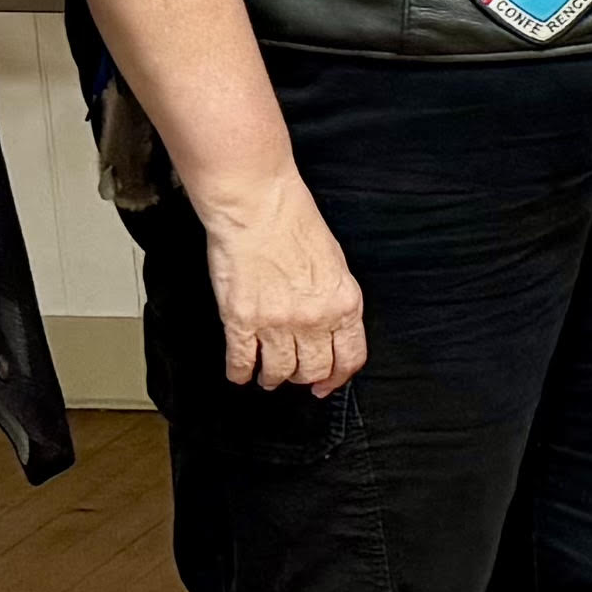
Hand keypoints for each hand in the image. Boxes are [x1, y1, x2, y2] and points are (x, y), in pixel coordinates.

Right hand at [203, 181, 369, 393]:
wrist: (258, 207)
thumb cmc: (295, 224)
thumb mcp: (335, 264)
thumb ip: (335, 300)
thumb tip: (331, 329)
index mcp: (344, 304)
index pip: (350, 358)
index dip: (338, 378)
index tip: (327, 384)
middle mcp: (314, 319)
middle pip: (314, 369)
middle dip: (304, 377)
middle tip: (295, 375)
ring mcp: (276, 323)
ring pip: (279, 372)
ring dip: (273, 378)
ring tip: (268, 376)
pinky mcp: (241, 320)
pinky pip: (242, 361)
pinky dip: (241, 373)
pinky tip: (241, 373)